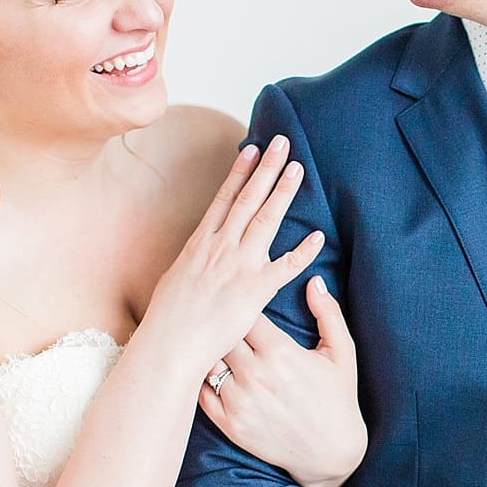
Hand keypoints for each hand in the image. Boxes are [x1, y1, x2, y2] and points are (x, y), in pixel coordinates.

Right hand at [142, 137, 322, 375]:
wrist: (170, 343)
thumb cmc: (168, 318)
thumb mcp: (175, 279)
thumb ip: (193, 263)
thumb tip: (197, 256)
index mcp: (200, 243)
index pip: (224, 199)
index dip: (240, 172)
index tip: (251, 150)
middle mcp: (220, 247)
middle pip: (248, 199)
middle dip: (266, 168)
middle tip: (282, 143)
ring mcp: (239, 265)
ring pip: (266, 219)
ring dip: (283, 192)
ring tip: (298, 169)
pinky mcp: (255, 290)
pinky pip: (285, 267)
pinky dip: (303, 251)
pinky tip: (318, 236)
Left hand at [198, 276, 365, 486]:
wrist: (331, 453)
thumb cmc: (338, 398)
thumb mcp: (342, 352)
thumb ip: (327, 313)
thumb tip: (313, 280)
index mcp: (280, 352)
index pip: (244, 312)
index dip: (241, 304)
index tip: (242, 301)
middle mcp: (255, 375)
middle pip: (220, 334)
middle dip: (221, 325)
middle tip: (221, 319)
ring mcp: (239, 401)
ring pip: (207, 362)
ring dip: (210, 352)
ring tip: (210, 342)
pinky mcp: (230, 425)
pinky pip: (202, 393)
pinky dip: (202, 380)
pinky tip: (210, 372)